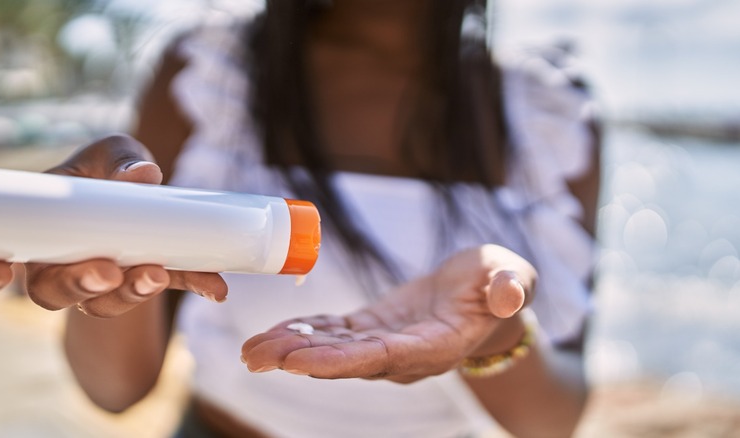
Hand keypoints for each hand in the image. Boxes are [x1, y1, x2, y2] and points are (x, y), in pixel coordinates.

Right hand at [0, 134, 227, 315]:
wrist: (142, 195)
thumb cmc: (107, 171)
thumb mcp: (109, 154)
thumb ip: (119, 158)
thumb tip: (144, 174)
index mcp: (34, 231)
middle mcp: (59, 265)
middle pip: (50, 292)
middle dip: (76, 286)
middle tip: (104, 275)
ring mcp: (103, 280)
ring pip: (104, 302)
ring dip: (130, 293)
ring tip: (155, 275)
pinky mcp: (147, 282)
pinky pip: (164, 287)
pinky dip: (191, 284)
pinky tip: (215, 287)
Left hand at [241, 244, 536, 382]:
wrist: (486, 295)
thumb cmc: (500, 283)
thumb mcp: (513, 276)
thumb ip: (510, 287)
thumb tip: (509, 292)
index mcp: (434, 346)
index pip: (381, 357)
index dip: (339, 360)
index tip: (299, 361)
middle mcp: (404, 355)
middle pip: (345, 361)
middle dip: (299, 358)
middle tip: (254, 356)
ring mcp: (385, 344)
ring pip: (332, 350)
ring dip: (291, 348)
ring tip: (250, 349)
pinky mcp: (374, 328)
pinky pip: (334, 333)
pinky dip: (304, 331)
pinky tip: (272, 333)